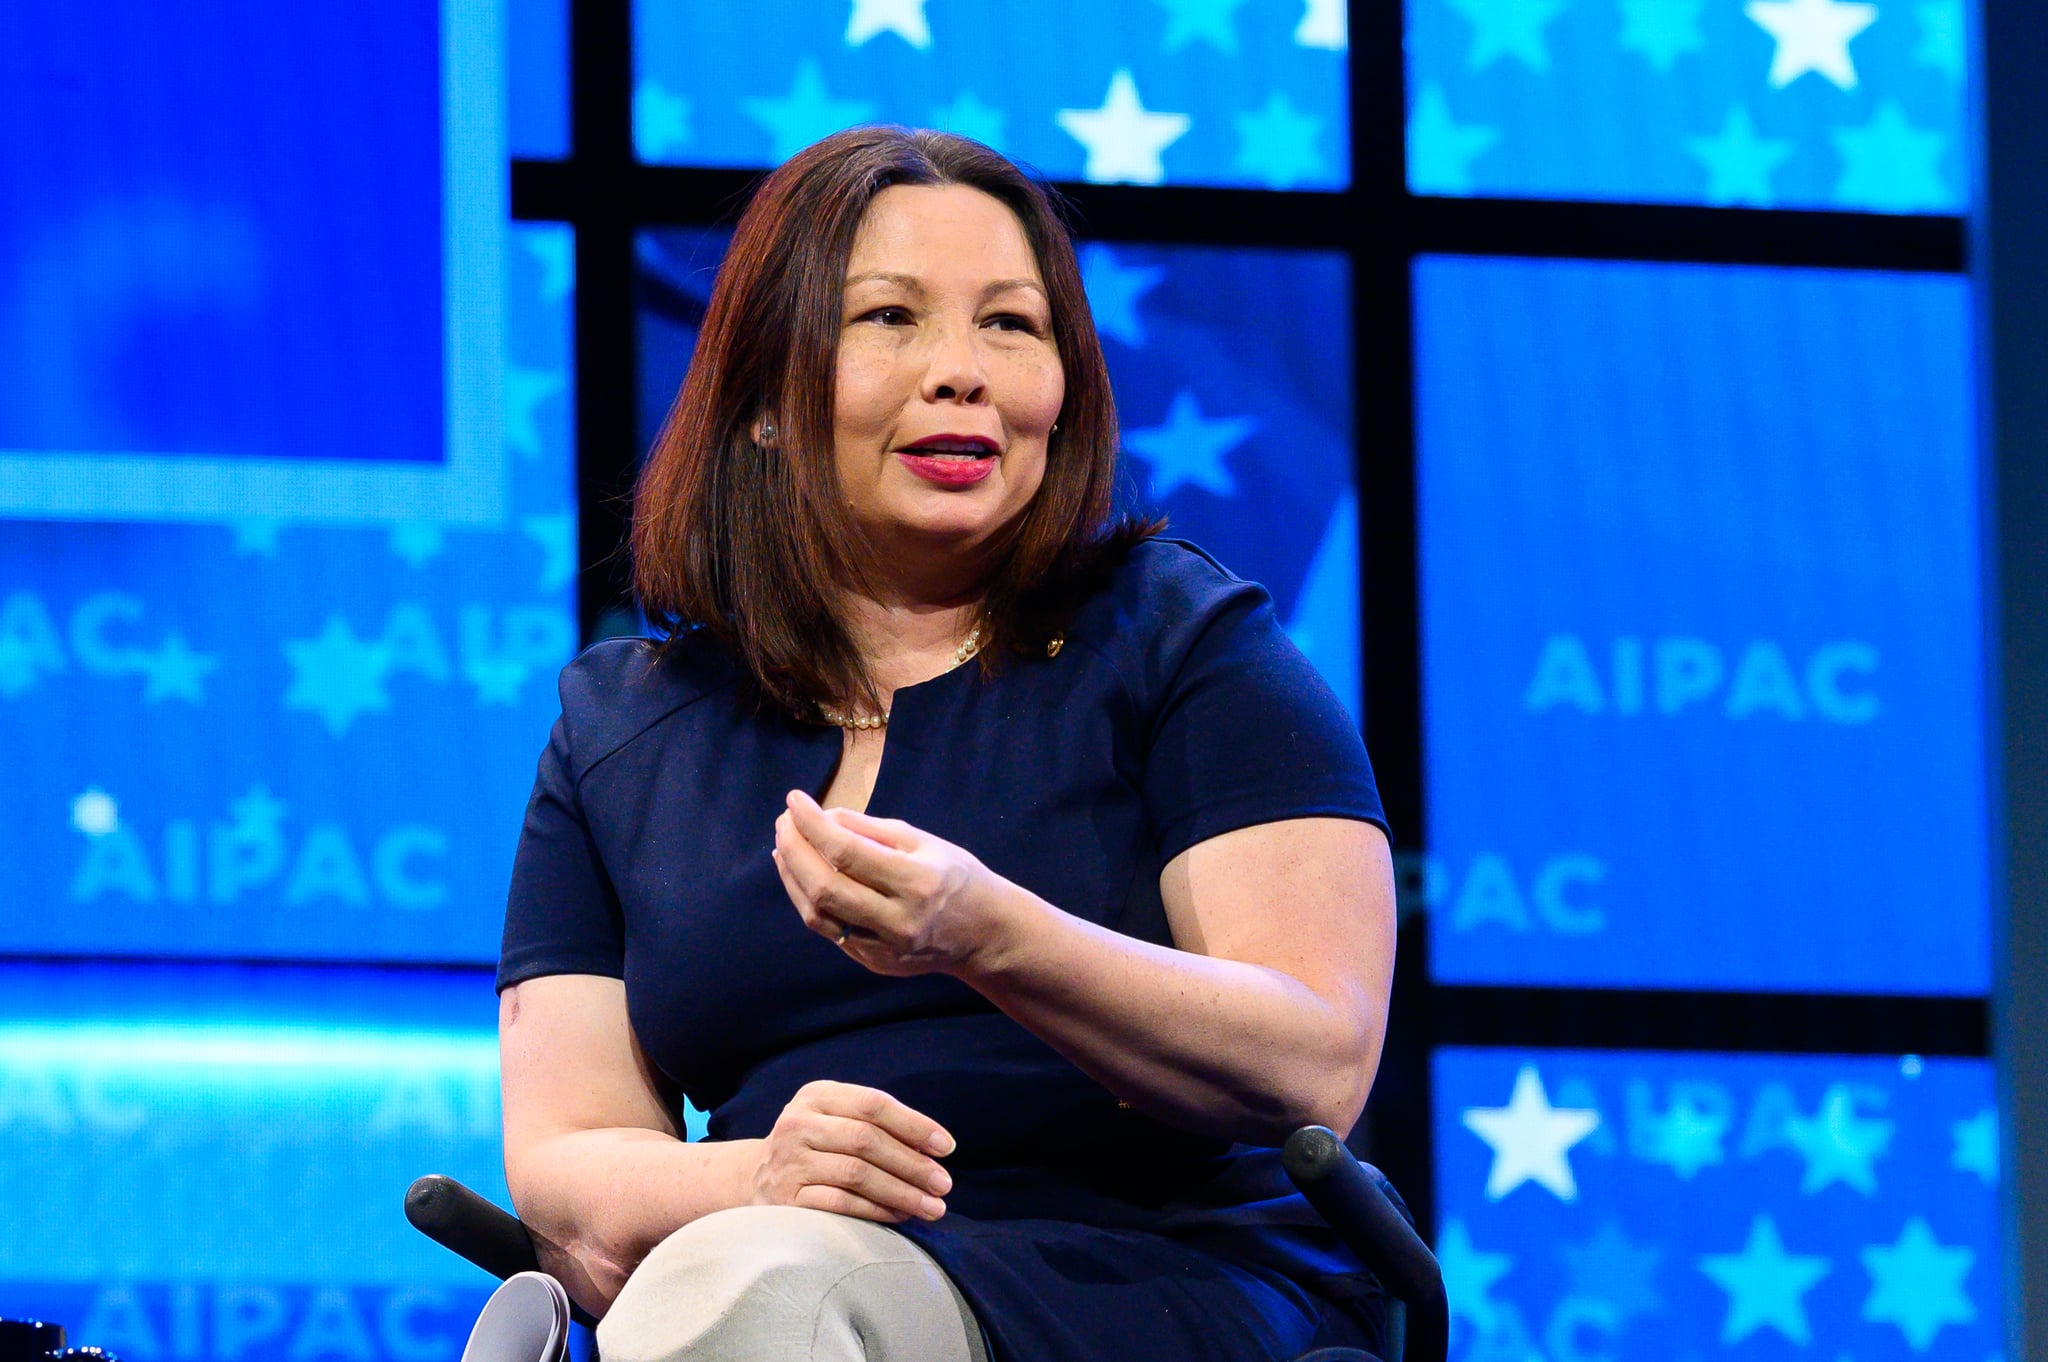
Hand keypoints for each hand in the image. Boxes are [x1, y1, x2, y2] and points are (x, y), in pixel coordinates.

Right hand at [748, 1080, 955, 1222]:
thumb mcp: (836, 1119)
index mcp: (816, 1095)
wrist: (754, 1177)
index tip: (946, 1146)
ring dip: (901, 1191)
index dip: (914, 1124)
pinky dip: (876, 1210)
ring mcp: (789, 1161)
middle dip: (912, 1164)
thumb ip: (876, 1125)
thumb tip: (932, 1149)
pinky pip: (840, 1203)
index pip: (873, 1104)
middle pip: (866, 1139)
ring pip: (856, 1173)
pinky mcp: (786, 1199)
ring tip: (931, 1206)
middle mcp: (798, 1123)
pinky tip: (900, 1215)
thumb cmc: (814, 1145)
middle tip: (944, 1184)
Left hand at [772, 790, 1009, 976]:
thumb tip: (822, 817)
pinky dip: (807, 899)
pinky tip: (801, 876)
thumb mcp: (924, 842)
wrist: (984, 934)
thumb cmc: (956, 877)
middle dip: (794, 849)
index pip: (847, 851)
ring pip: (818, 914)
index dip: (813, 824)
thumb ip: (871, 830)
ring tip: (784, 845)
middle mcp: (897, 919)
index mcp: (916, 881)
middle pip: (825, 886)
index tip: (795, 799)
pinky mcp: (872, 962)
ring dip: (792, 877)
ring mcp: (883, 948)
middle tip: (783, 821)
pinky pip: (829, 930)